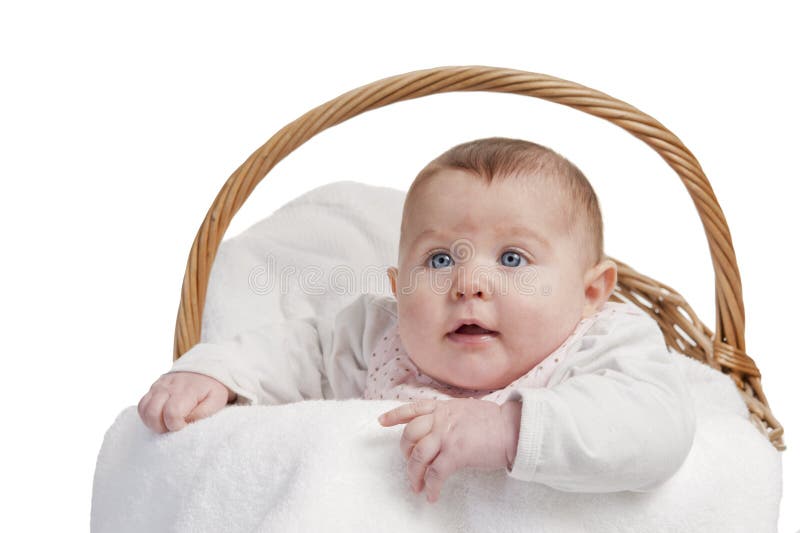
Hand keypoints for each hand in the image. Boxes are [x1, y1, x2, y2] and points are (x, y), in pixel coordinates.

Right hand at [137, 371, 235, 432]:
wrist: (205, 369)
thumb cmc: (211, 388)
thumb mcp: (216, 401)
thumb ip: (203, 413)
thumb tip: (186, 423)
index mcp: (186, 390)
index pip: (172, 413)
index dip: (175, 425)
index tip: (184, 426)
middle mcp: (169, 387)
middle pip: (153, 413)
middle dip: (161, 427)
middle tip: (174, 427)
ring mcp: (158, 386)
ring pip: (144, 409)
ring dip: (152, 423)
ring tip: (166, 424)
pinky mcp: (153, 388)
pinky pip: (141, 405)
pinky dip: (146, 416)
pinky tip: (159, 419)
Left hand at [378, 398, 521, 502]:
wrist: (513, 429)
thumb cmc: (495, 422)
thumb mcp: (467, 409)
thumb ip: (451, 415)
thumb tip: (442, 426)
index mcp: (444, 407)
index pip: (413, 408)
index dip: (394, 415)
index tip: (381, 422)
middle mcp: (442, 419)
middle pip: (410, 434)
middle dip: (405, 453)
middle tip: (411, 467)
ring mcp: (447, 435)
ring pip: (418, 455)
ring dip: (414, 474)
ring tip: (417, 487)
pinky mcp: (456, 452)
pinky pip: (435, 473)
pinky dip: (431, 486)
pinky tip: (432, 495)